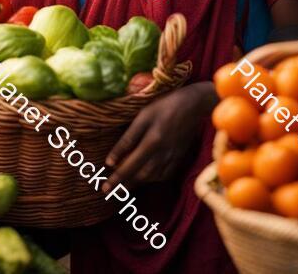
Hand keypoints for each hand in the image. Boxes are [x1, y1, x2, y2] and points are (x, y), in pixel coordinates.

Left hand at [103, 82, 217, 191]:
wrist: (193, 105)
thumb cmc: (164, 106)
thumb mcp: (143, 117)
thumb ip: (128, 138)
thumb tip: (111, 160)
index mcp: (151, 143)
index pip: (129, 166)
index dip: (116, 178)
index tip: (104, 188)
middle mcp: (162, 155)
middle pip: (140, 176)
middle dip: (124, 185)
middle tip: (108, 192)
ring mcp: (172, 158)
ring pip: (152, 177)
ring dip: (137, 184)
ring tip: (123, 188)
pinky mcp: (179, 157)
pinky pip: (164, 175)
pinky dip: (153, 179)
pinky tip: (146, 178)